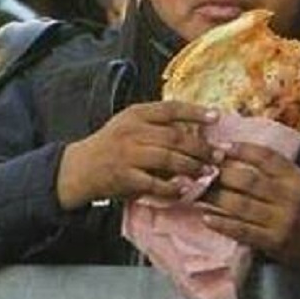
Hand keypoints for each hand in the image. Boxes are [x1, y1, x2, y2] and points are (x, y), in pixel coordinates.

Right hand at [56, 101, 220, 209]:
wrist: (80, 167)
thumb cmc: (111, 145)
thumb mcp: (130, 124)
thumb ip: (157, 124)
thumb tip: (195, 128)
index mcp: (136, 114)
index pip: (170, 109)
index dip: (195, 111)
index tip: (216, 117)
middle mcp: (132, 131)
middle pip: (174, 136)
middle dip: (200, 146)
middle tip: (219, 154)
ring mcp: (127, 154)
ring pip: (167, 158)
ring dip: (191, 166)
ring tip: (208, 172)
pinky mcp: (124, 177)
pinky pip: (153, 183)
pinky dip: (172, 187)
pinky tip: (185, 189)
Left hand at [201, 143, 299, 281]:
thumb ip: (278, 170)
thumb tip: (239, 154)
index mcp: (297, 178)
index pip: (266, 157)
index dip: (241, 150)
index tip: (220, 146)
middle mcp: (290, 198)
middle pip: (248, 180)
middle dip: (221, 173)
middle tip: (201, 169)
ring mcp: (281, 222)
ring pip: (241, 206)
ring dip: (215, 198)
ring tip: (197, 191)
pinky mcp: (274, 243)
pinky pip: (243, 231)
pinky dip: (222, 224)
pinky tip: (206, 217)